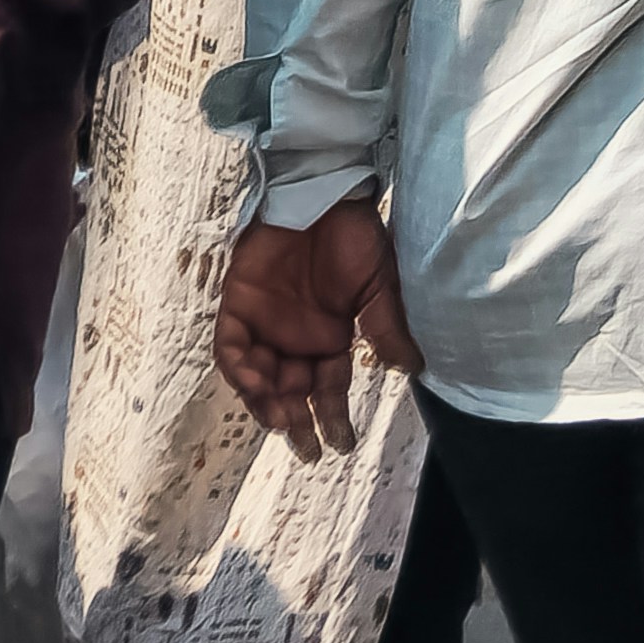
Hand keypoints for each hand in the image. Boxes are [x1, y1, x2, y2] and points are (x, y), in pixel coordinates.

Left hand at [217, 204, 425, 454]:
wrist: (322, 193)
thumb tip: (411, 371)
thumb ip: (387, 327)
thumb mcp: (379, 286)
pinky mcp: (237, 306)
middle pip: (290, 394)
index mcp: (329, 338)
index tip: (342, 445)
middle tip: (306, 449)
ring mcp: (264, 324)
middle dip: (297, 424)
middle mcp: (294, 339)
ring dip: (268, 403)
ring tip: (284, 420)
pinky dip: (241, 369)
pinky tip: (258, 381)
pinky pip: (231, 349)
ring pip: (258, 380)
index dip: (333, 419)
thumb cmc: (355, 236)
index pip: (328, 390)